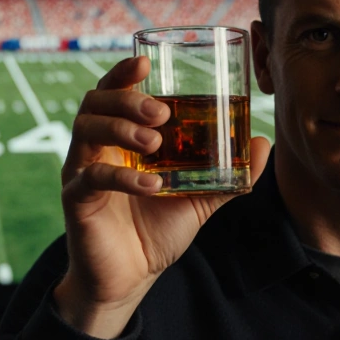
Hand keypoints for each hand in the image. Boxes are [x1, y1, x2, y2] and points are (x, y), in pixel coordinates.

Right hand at [54, 55, 271, 336]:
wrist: (131, 277)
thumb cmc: (156, 231)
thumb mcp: (199, 199)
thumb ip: (228, 174)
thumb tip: (262, 143)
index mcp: (119, 139)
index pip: (112, 92)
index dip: (123, 72)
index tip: (145, 62)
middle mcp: (95, 148)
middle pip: (95, 102)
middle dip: (126, 99)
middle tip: (160, 112)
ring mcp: (81, 172)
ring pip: (85, 130)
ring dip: (121, 129)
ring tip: (154, 142)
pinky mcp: (77, 201)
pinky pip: (91, 178)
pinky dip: (122, 176)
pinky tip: (151, 184)